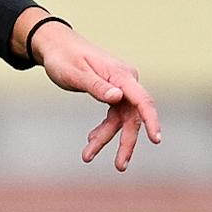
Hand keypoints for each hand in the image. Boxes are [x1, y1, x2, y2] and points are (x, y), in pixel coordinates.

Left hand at [30, 21, 161, 171]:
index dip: (151, 120)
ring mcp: (120, 88)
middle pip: (133, 117)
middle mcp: (125, 82)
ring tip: (87, 156)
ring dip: (106, 138)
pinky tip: (91, 139)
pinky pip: (113, 116)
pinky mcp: (113, 93)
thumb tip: (118, 98)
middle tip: (120, 166)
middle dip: (126, 142)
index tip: (156, 139)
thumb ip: (96, 86)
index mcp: (120, 75)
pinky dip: (103, 130)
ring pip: (121, 120)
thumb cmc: (63, 58)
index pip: (142, 100)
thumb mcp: (74, 73)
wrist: (56, 45)